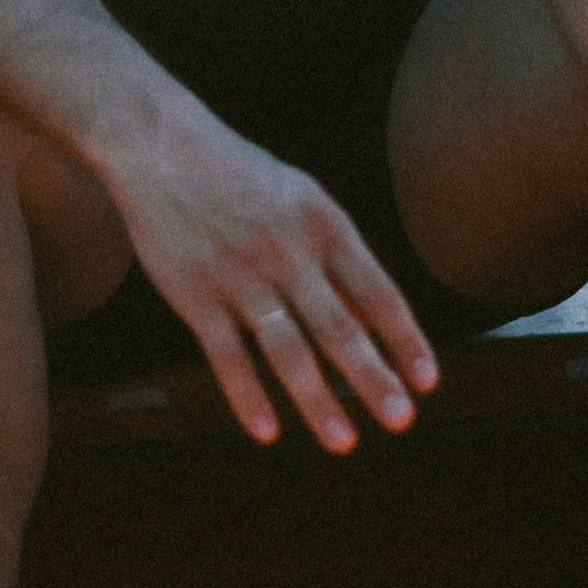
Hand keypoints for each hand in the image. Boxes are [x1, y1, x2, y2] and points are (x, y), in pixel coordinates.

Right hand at [94, 101, 433, 454]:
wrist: (160, 145)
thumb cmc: (242, 177)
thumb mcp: (302, 199)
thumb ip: (337, 259)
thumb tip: (373, 323)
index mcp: (324, 223)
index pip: (378, 292)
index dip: (405, 340)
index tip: (428, 383)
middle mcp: (287, 250)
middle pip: (339, 327)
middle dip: (373, 379)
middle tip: (401, 421)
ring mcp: (239, 274)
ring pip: (286, 349)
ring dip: (317, 400)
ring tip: (344, 443)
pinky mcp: (193, 293)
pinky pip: (226, 355)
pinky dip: (248, 396)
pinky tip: (268, 431)